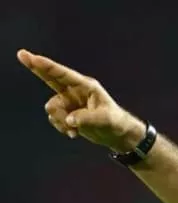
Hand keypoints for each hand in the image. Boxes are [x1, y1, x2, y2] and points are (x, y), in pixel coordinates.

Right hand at [17, 49, 144, 152]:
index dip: (47, 66)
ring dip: (60, 120)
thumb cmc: (115, 122)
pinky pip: (55, 119)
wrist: (116, 135)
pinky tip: (73, 133)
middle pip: (50, 78)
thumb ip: (86, 118)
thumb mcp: (104, 120)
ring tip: (74, 129)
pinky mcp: (67, 114)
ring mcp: (69, 103)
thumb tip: (69, 120)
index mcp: (86, 86)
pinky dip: (62, 127)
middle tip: (21, 54)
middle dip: (36, 67)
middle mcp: (75, 92)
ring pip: (52, 108)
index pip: (64, 74)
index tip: (33, 57)